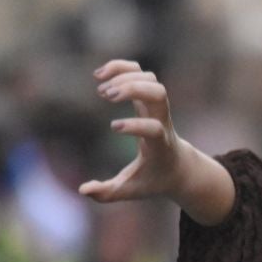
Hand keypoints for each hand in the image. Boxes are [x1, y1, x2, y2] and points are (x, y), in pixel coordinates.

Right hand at [79, 59, 187, 203]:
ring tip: (100, 87)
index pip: (155, 129)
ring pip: (150, 78)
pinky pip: (139, 72)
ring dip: (125, 75)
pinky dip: (121, 67)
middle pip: (158, 93)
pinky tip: (99, 75)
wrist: (178, 167)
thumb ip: (107, 194)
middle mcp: (162, 121)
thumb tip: (83, 190)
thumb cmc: (153, 180)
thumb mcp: (131, 191)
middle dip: (132, 89)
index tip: (113, 128)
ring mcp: (157, 107)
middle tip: (105, 96)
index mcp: (160, 146)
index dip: (136, 126)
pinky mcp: (148, 97)